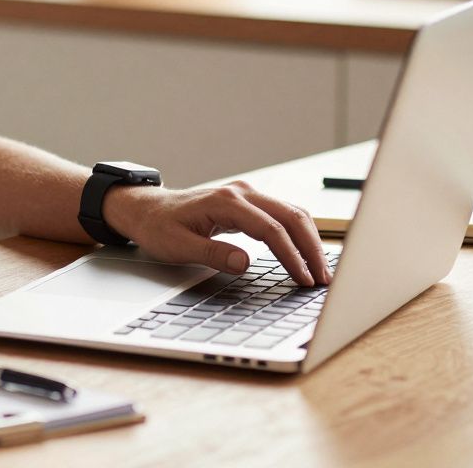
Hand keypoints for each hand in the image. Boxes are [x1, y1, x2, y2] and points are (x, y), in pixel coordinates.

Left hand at [102, 181, 331, 285]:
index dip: (291, 256)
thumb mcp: (178, 246)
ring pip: (292, 214)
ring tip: (320, 271)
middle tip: (325, 279)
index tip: (304, 279)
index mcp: (226, 202)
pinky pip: (282, 216)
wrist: (147, 210)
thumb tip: (244, 263)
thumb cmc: (159, 227)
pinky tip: (305, 255)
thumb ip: (212, 254)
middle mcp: (242, 193)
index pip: (271, 229)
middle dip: (312, 248)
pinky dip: (298, 235)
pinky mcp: (249, 203)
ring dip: (309, 241)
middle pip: (292, 216)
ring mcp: (247, 195)